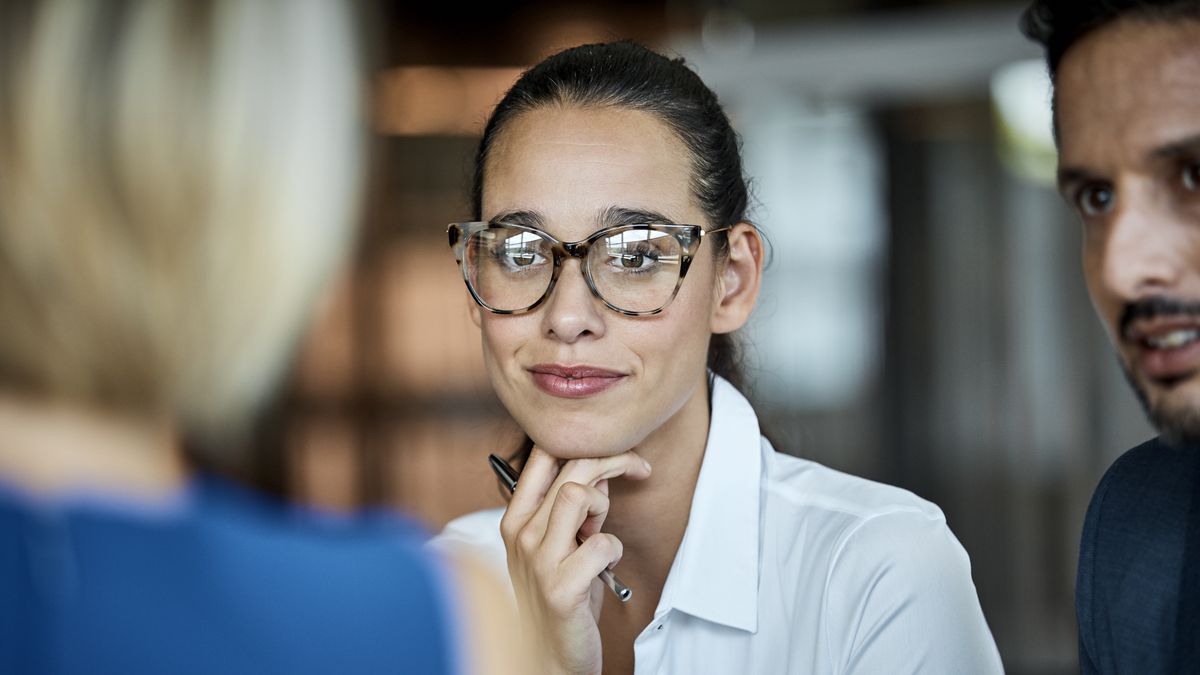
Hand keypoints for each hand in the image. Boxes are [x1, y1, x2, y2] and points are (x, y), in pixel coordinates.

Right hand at [498, 446, 651, 674]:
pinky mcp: (559, 587)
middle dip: (614, 462)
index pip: (543, 455)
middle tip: (640, 470)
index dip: (586, 443)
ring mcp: (537, 560)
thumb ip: (573, 510)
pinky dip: (614, 552)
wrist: (550, 656)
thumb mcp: (561, 545)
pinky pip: (602, 544)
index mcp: (515, 519)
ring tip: (600, 536)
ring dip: (603, 508)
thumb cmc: (561, 596)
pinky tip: (605, 570)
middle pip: (570, 468)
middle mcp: (520, 534)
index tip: (618, 452)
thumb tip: (601, 473)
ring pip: (577, 495)